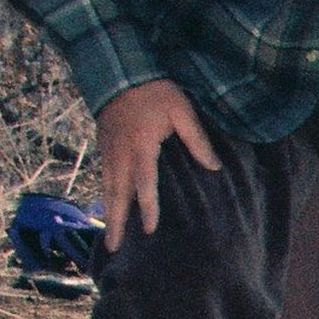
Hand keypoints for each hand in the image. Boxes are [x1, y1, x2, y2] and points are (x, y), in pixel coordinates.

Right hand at [94, 78, 218, 238]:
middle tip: (112, 247)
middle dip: (115, 221)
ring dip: (108, 213)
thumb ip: (196, 139)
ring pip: (107, 187)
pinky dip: (105, 196)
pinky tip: (109, 209)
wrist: (120, 71)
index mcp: (141, 146)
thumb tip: (214, 167)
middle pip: (117, 193)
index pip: (144, 183)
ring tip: (109, 237)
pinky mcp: (103, 147)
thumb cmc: (155, 91)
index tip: (149, 228)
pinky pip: (103, 177)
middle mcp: (120, 153)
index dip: (147, 207)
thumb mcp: (181, 110)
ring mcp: (109, 150)